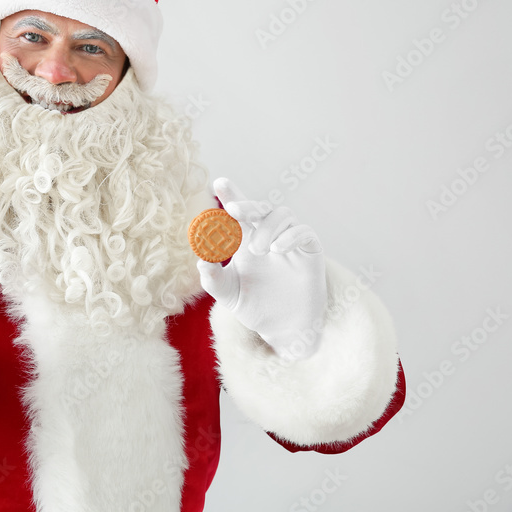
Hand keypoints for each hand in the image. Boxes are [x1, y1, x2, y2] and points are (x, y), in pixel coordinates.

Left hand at [197, 178, 326, 359]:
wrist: (283, 328)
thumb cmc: (253, 306)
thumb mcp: (228, 293)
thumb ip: (212, 278)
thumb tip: (201, 260)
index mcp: (245, 239)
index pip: (238, 212)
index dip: (230, 194)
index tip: (218, 182)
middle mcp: (268, 235)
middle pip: (260, 207)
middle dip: (246, 203)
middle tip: (233, 209)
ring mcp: (290, 241)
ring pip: (282, 214)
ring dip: (267, 226)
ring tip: (257, 249)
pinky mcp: (310, 251)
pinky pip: (304, 232)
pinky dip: (290, 236)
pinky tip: (277, 249)